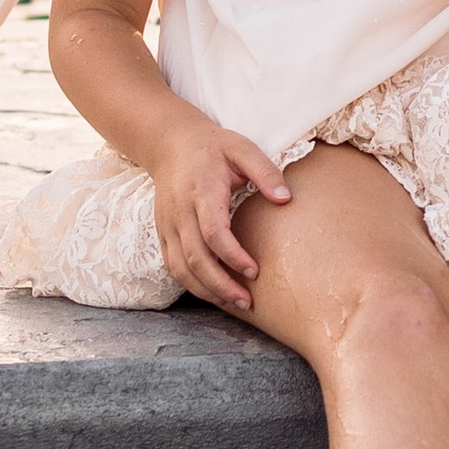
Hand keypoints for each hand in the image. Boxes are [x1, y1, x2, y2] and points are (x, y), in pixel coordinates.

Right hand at [149, 121, 290, 315]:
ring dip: (206, 290)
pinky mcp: (163, 233)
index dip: (232, 255)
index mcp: (200, 191)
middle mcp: (179, 212)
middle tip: (247, 301)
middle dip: (221, 284)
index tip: (255, 271)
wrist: (170, 144)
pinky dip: (192, 284)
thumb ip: (265, 172)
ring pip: (180, 267)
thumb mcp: (242, 149)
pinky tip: (215, 293)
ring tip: (234, 304)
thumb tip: (285, 198)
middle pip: (195, 257)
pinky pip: (173, 265)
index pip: (212, 231)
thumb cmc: (213, 148)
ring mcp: (167, 225)